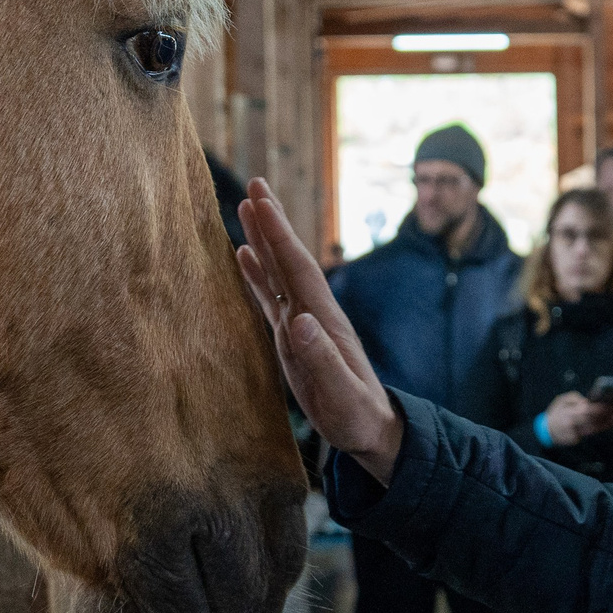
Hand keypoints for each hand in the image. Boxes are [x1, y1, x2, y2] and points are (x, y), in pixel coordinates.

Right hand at [237, 180, 403, 482]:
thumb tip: (297, 321)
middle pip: (287, 259)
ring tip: (245, 208)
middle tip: (254, 184)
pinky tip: (244, 255)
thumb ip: (320, 358)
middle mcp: (312, 312)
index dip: (279, 234)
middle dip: (272, 223)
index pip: (297, 267)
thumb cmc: (356, 413)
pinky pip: (270, 297)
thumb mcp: (340, 392)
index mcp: (323, 319)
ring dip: (262, 240)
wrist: (369, 428)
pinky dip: (257, 274)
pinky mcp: (292, 337)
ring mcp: (302, 322)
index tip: (262, 200)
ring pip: (277, 272)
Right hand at [542, 392, 612, 446]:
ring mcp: (576, 434)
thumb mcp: (561, 400)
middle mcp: (573, 425)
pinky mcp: (578, 440)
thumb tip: (588, 401)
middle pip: (593, 420)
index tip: (609, 404)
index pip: (587, 410)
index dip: (598, 407)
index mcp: (569, 413)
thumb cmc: (556, 412)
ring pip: (594, 428)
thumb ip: (575, 398)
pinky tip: (610, 423)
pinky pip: (592, 433)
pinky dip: (601, 428)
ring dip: (607, 423)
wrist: (546, 431)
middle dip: (606, 415)